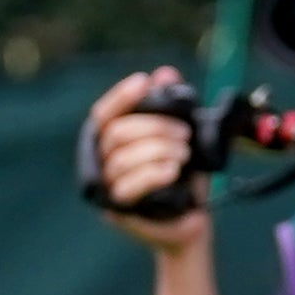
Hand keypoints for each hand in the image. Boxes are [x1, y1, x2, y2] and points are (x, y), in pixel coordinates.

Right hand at [84, 68, 209, 261]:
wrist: (193, 220)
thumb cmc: (184, 178)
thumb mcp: (182, 137)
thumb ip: (172, 106)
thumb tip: (164, 74)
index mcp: (111, 145)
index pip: (103, 116)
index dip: (120, 98)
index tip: (144, 82)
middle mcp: (101, 165)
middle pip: (116, 134)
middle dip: (155, 127)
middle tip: (185, 134)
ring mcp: (106, 188)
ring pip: (121, 159)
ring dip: (159, 151)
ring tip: (183, 155)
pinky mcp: (116, 210)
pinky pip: (126, 186)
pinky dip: (152, 173)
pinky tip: (172, 171)